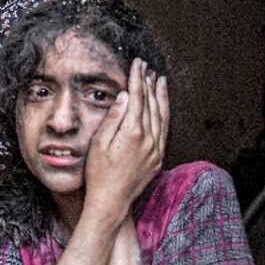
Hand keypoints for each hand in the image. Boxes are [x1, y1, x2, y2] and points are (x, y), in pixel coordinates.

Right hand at [83, 58, 168, 218]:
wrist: (111, 201)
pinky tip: (162, 106)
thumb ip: (113, 118)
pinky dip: (164, 114)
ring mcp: (156, 149)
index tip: (137, 64)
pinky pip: (165, 130)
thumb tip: (126, 96)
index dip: (137, 79)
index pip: (138, 98)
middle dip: (148, 83)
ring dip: (160, 96)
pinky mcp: (158, 158)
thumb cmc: (99, 173)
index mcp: (133, 133)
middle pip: (151, 103)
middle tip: (146, 67)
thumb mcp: (99, 144)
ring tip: (159, 80)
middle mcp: (149, 140)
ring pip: (162, 115)